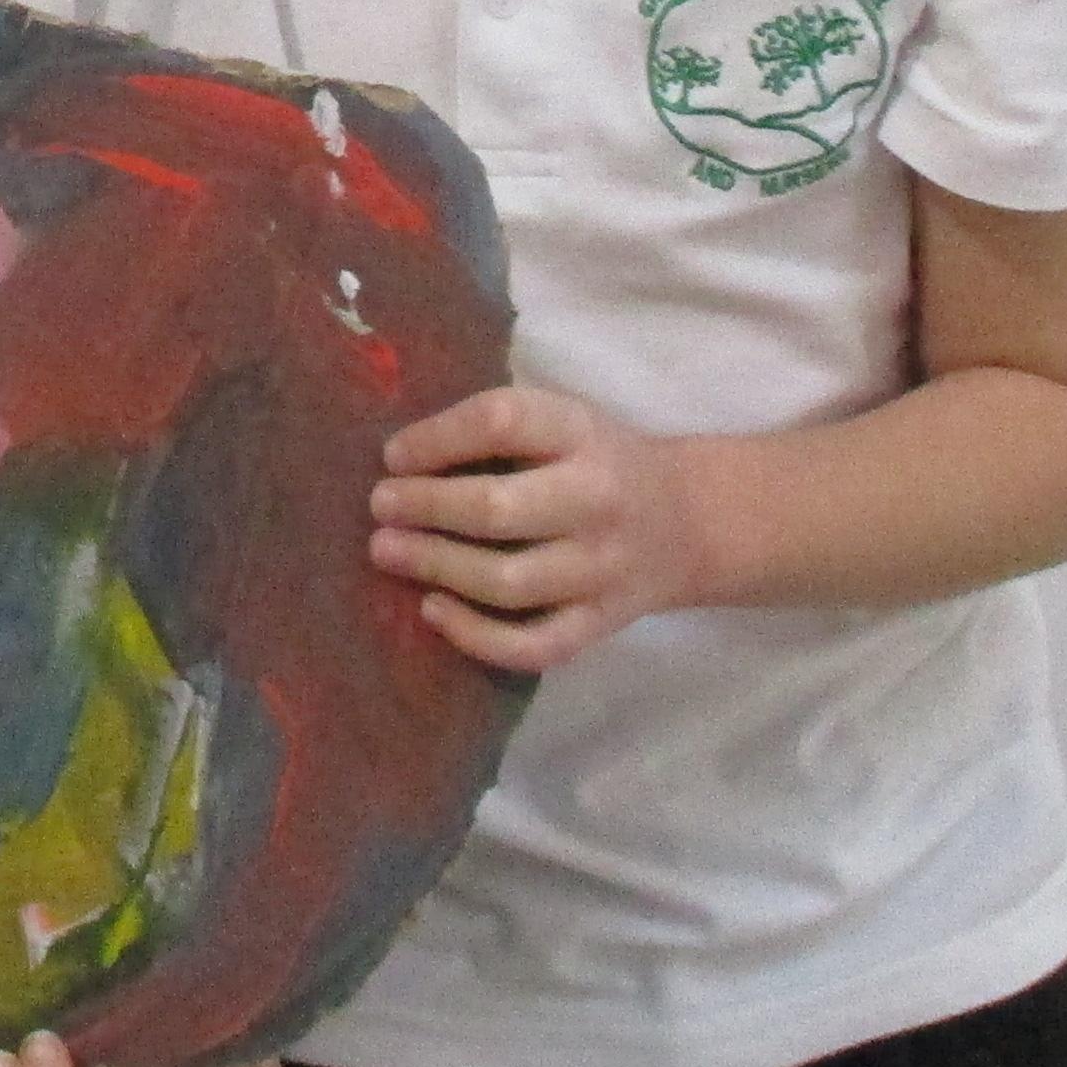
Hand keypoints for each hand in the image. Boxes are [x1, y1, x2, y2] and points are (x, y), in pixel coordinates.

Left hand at [370, 380, 706, 672]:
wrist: (687, 521)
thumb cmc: (595, 461)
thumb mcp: (562, 421)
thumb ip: (498, 430)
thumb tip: (398, 457)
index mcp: (580, 432)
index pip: (501, 422)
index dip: (437, 438)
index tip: (392, 455)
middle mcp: (596, 499)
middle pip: (498, 508)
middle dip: (426, 508)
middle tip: (379, 507)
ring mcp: (602, 569)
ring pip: (509, 581)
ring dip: (438, 568)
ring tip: (386, 552)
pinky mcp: (600, 623)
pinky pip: (535, 644)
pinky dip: (477, 636)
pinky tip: (432, 611)